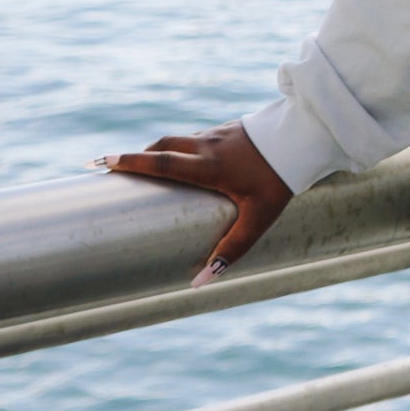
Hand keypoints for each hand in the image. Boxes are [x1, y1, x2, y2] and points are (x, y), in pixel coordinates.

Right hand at [98, 122, 292, 288]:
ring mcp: (216, 134)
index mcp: (209, 166)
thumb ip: (231, 250)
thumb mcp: (259, 219)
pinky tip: (178, 158)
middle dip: (132, 157)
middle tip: (106, 167)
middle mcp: (206, 146)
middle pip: (160, 147)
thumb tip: (199, 281)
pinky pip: (193, 137)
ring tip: (138, 166)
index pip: (161, 163)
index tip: (103, 164)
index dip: (131, 163)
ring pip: (176, 140)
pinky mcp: (227, 129)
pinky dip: (177, 147)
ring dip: (154, 151)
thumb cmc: (281, 179)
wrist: (306, 137)